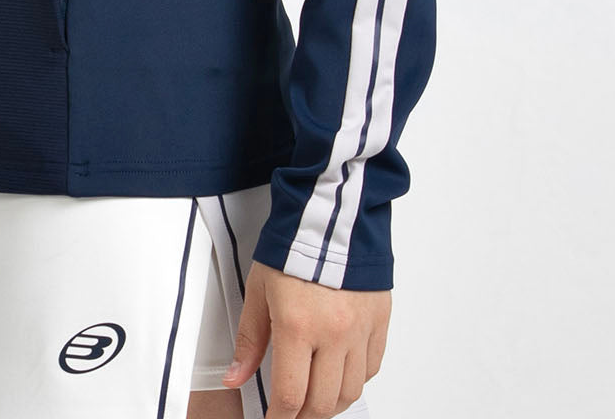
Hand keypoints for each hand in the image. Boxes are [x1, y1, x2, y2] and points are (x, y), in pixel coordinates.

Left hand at [221, 261, 388, 416]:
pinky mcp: (379, 321)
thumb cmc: (292, 248)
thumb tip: (235, 377)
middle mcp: (333, 333)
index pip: (291, 396)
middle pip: (323, 402)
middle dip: (304, 416)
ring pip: (351, 391)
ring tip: (315, 400)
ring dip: (331, 404)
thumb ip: (249, 340)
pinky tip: (341, 375)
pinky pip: (372, 368)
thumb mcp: (259, 291)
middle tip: (292, 414)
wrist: (329, 216)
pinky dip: (356, 380)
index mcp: (298, 326)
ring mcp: (360, 329)